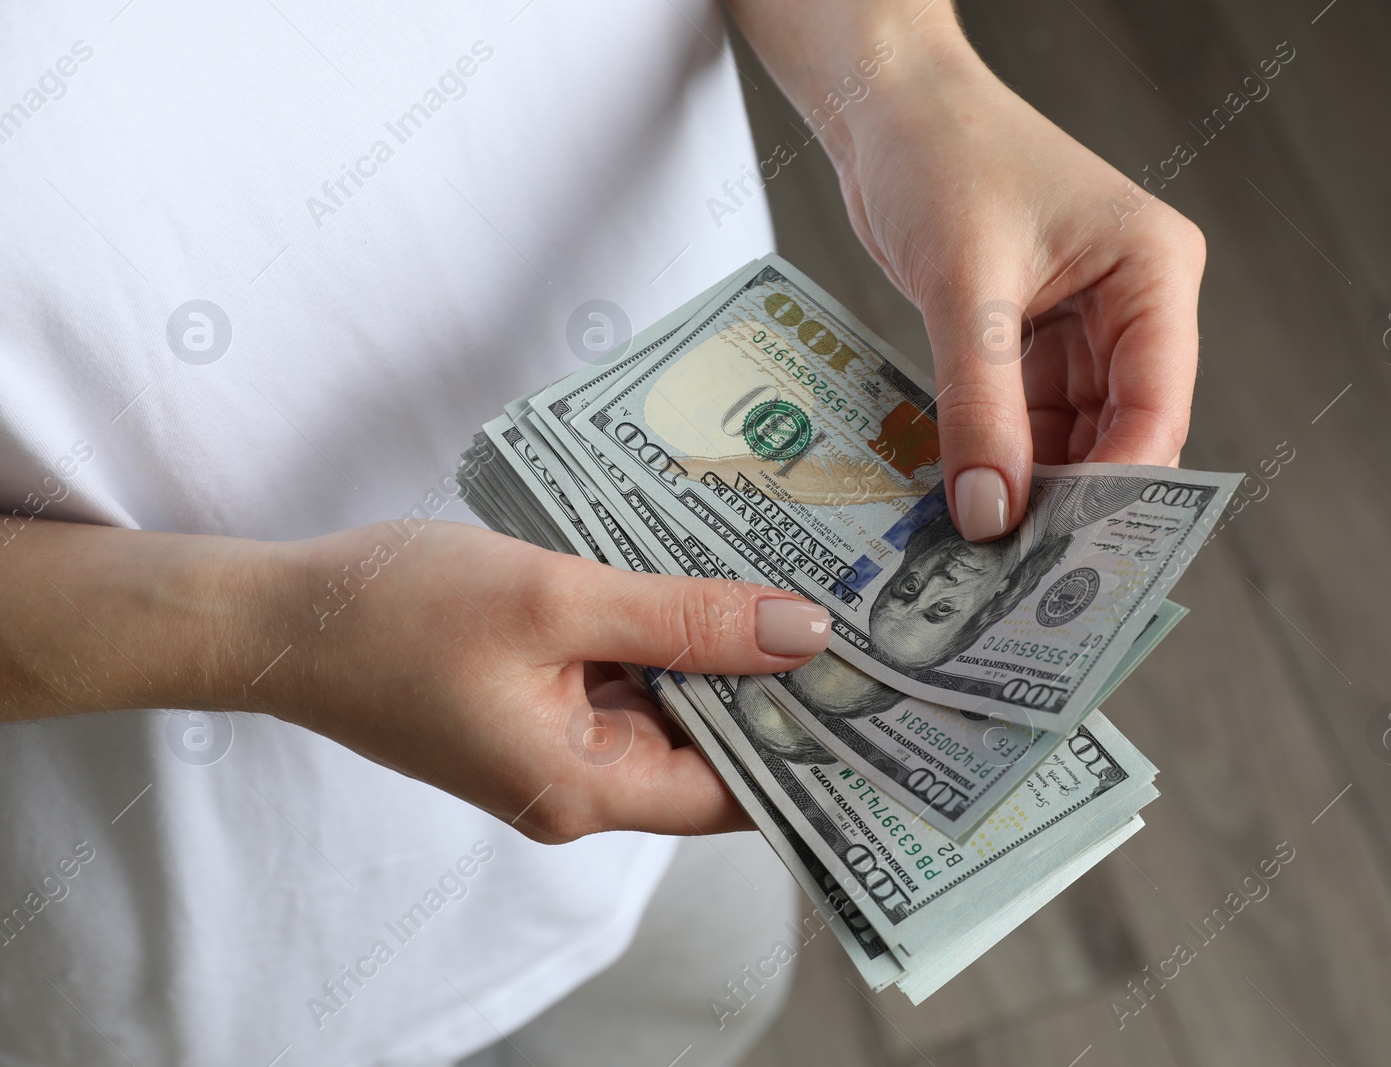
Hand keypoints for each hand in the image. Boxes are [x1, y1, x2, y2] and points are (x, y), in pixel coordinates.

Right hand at [258, 521, 831, 842]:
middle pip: (706, 748)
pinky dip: (663, 639)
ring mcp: (553, 745)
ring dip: (717, 654)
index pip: (732, 793)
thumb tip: (802, 633)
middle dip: (771, 686)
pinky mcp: (535, 706)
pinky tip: (703, 586)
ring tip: (797, 590)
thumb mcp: (558, 602)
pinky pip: (622, 680)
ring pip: (668, 708)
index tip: (878, 695)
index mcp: (584, 789)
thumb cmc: (398, 613)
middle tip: (854, 617)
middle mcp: (577, 785)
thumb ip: (685, 618)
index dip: (806, 744)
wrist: (277, 616)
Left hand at [832, 35, 1205, 539]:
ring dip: (1028, 488)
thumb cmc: (942, 154)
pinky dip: (997, 459)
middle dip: (1070, 499)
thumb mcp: (963, 287)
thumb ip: (980, 406)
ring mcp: (1086, 326)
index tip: (1064, 555)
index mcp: (1153, 269)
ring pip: (1073, 437)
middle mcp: (1134, 303)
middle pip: (1122, 432)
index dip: (1114, 487)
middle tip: (1017, 572)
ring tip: (982, 549)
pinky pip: (1027, 420)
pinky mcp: (1034, 340)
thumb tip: (990, 515)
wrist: (886, 106)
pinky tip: (964, 499)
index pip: (1156, 404)